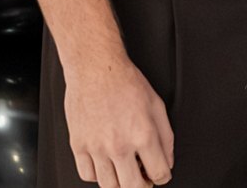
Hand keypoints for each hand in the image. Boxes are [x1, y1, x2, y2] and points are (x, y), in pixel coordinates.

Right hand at [62, 52, 173, 186]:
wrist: (96, 70)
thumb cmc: (126, 83)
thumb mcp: (158, 106)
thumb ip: (166, 137)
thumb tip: (167, 161)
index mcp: (143, 135)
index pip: (159, 173)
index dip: (163, 177)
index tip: (161, 175)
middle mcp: (119, 145)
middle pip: (132, 187)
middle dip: (142, 186)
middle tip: (144, 179)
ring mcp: (97, 148)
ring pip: (109, 186)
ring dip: (120, 184)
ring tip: (126, 172)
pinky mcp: (79, 146)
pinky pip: (88, 175)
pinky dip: (99, 176)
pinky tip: (106, 165)